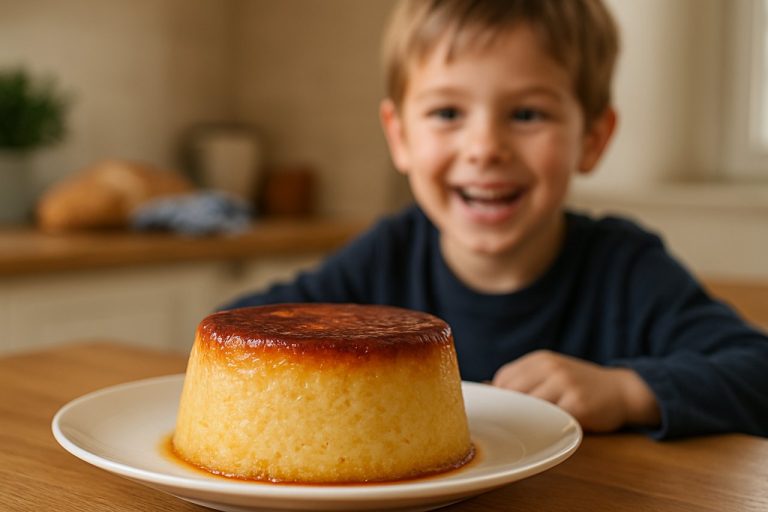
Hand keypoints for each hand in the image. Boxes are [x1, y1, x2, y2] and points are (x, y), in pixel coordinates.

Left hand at [492, 350, 659, 431]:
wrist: (622, 390)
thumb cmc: (579, 385)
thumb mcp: (551, 373)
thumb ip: (524, 380)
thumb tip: (488, 390)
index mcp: (540, 359)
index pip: (503, 378)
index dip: (499, 397)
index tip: (504, 411)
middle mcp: (551, 367)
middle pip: (511, 392)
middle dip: (509, 410)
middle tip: (514, 425)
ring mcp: (565, 384)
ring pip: (529, 406)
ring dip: (527, 420)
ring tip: (534, 427)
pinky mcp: (577, 404)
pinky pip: (551, 420)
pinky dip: (547, 427)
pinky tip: (552, 429)